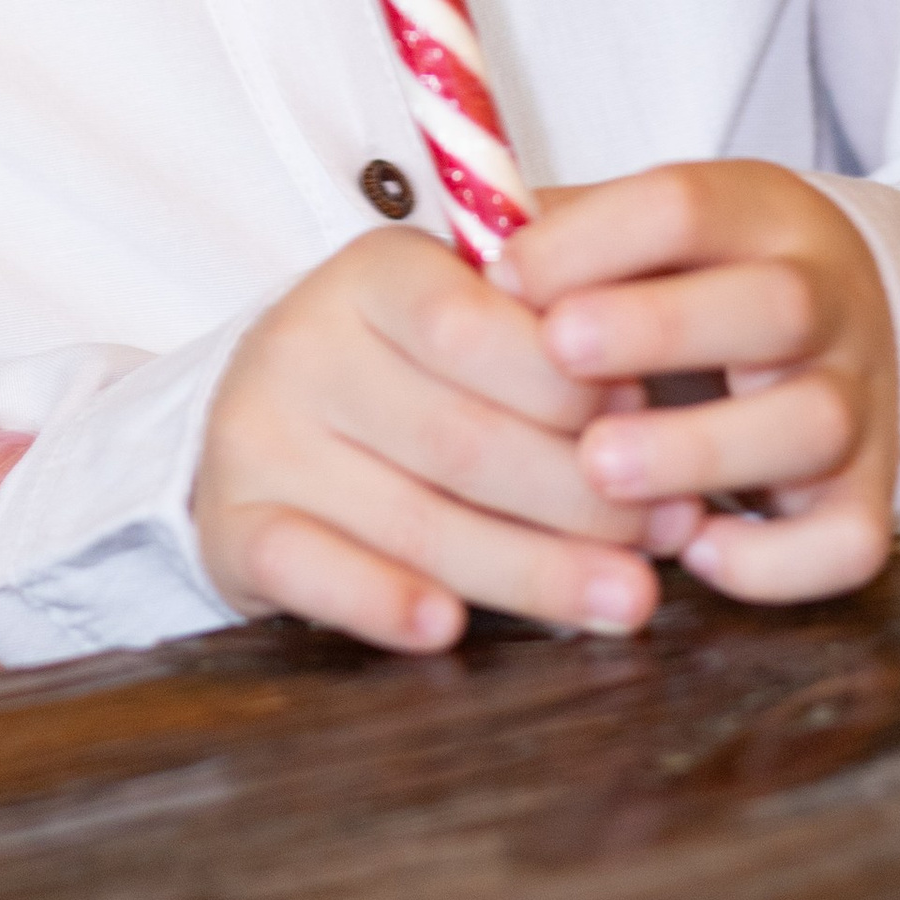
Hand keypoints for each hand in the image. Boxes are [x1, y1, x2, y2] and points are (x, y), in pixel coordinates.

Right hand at [194, 221, 659, 655]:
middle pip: (460, 437)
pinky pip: (307, 569)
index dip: (566, 379)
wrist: (267, 407)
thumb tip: (642, 383)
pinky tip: (448, 628)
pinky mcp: (231, 525)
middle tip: (668, 530)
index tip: (648, 413)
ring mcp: (258, 436)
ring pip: (410, 519)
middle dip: (580, 494)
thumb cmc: (410, 362)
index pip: (470, 324)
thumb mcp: (465, 305)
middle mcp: (305, 344)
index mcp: (371, 271)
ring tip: (628, 599)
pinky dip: (380, 601)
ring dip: (531, 569)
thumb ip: (544, 322)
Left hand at [501, 163, 898, 603]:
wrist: (852, 311)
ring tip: (601, 468)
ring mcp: (859, 397)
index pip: (686, 204)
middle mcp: (826, 299)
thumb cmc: (703, 275)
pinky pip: (850, 541)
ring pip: (812, 423)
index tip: (508, 276)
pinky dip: (774, 561)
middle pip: (773, 304)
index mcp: (761, 212)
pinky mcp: (872, 492)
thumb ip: (565, 237)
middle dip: (658, 331)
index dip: (592, 239)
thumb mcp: (650, 225)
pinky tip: (693, 551)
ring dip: (701, 451)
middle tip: (559, 356)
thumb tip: (465, 268)